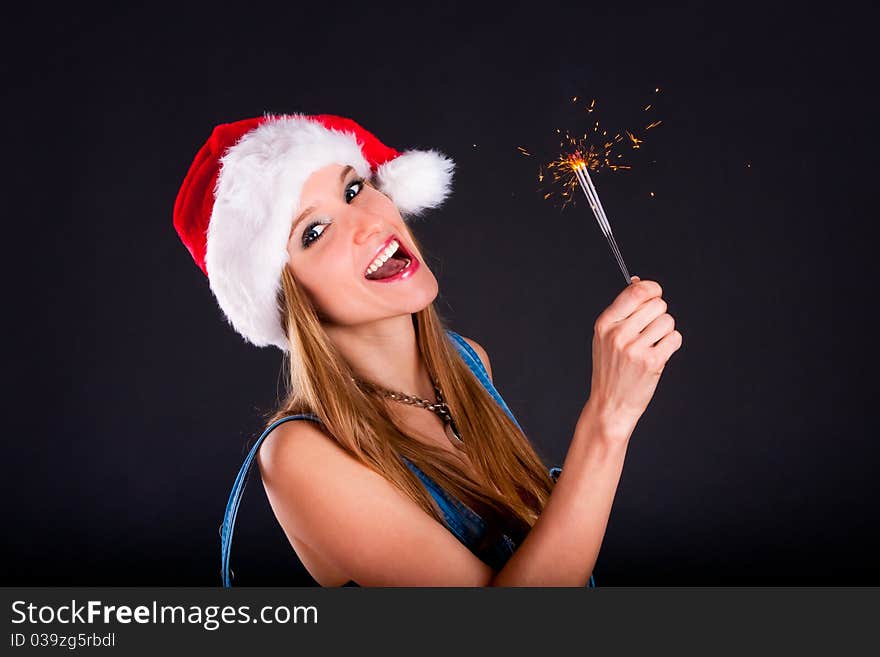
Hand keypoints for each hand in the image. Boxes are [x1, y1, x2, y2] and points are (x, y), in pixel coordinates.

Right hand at [583, 276, 682, 442]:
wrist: (610, 404)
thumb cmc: (610, 369)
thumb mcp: (605, 337)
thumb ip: (622, 311)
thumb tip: (639, 282)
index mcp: (605, 324)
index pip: (636, 292)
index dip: (652, 289)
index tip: (655, 294)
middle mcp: (618, 334)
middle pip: (656, 304)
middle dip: (658, 314)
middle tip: (649, 330)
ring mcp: (634, 349)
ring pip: (667, 321)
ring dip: (665, 331)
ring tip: (652, 345)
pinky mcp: (651, 362)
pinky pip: (674, 338)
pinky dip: (671, 345)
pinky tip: (659, 354)